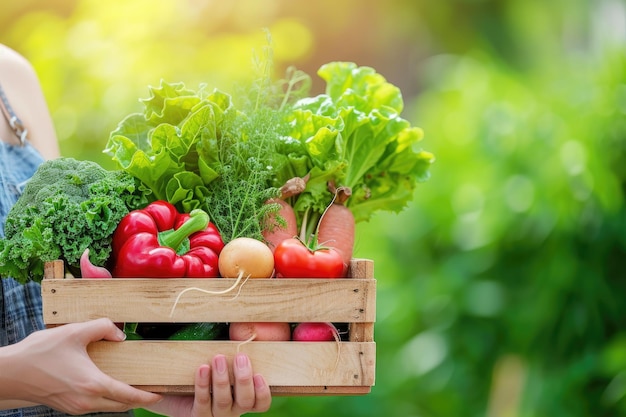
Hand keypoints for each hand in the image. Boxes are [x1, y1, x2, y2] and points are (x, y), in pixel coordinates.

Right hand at [0, 318, 161, 413]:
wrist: (10, 373)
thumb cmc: (40, 352)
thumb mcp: (74, 332)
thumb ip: (102, 328)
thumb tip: (119, 335)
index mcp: (93, 385)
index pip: (129, 395)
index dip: (148, 395)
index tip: (162, 393)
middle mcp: (87, 401)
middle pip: (122, 405)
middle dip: (139, 399)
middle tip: (153, 389)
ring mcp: (77, 407)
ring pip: (109, 407)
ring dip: (123, 400)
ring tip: (135, 387)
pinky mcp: (68, 407)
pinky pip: (95, 406)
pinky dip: (108, 399)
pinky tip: (110, 387)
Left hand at [147, 353, 271, 416]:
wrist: (176, 391)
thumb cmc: (208, 372)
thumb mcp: (226, 364)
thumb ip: (237, 354)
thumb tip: (246, 331)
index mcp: (243, 399)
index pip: (260, 403)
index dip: (263, 392)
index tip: (259, 374)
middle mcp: (232, 410)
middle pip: (245, 402)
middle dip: (244, 379)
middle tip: (241, 357)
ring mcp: (215, 415)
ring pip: (224, 402)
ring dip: (222, 379)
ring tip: (218, 358)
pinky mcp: (197, 415)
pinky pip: (202, 402)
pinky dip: (203, 384)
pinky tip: (202, 368)